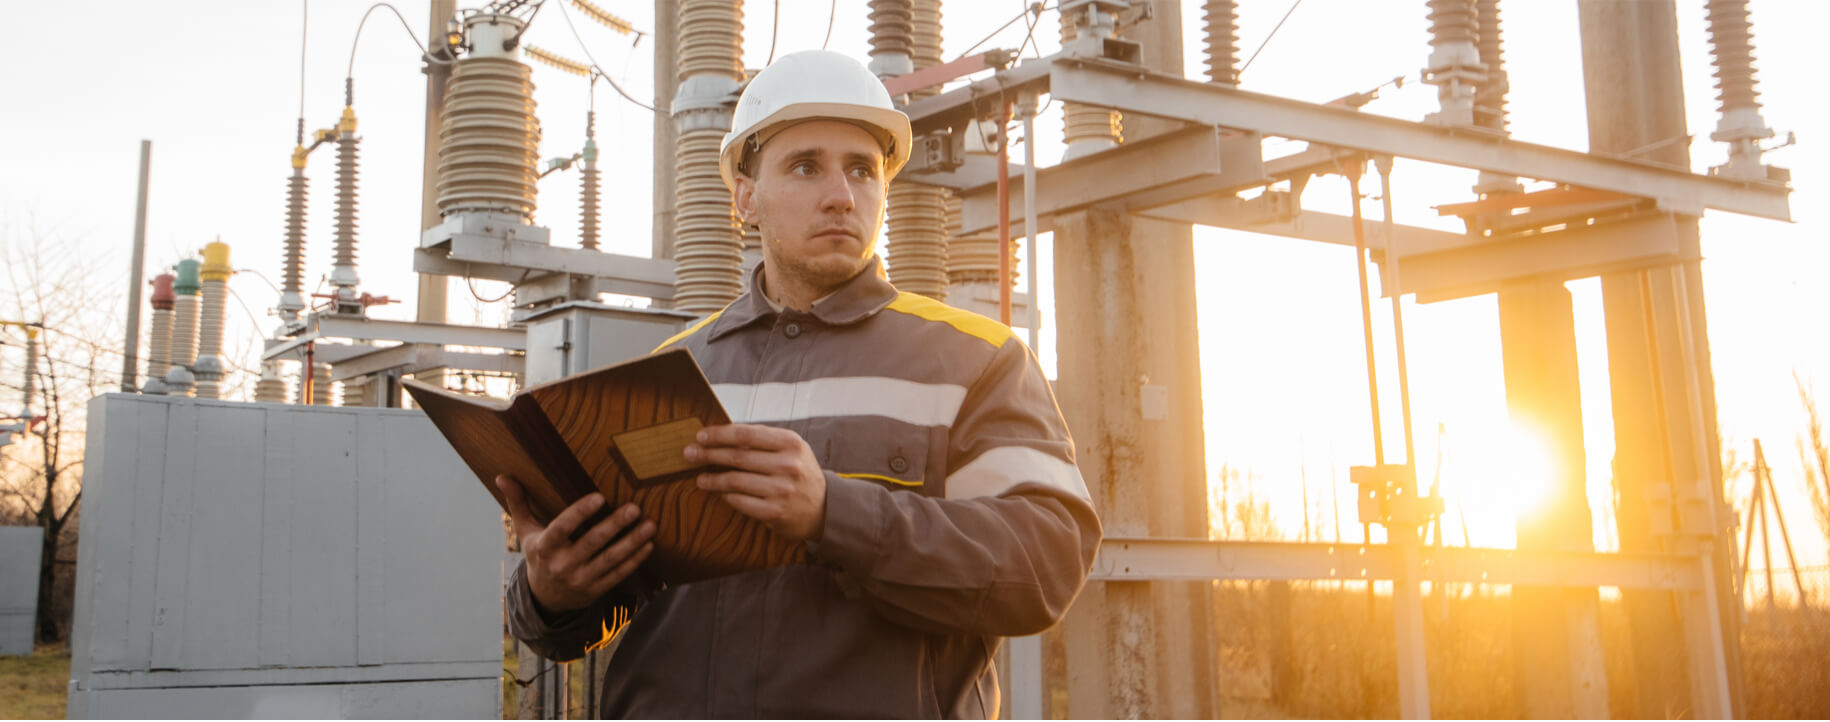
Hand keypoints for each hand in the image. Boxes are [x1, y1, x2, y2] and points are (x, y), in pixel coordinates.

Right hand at [497, 474, 655, 615]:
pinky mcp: (596, 591)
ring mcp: (581, 580)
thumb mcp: (526, 531)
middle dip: (614, 526)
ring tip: (650, 525)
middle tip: (634, 508)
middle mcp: (562, 565)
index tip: (599, 496)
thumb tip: (502, 476)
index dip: (580, 513)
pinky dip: (635, 560)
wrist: (545, 599)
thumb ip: (518, 503)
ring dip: (632, 542)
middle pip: (592, 543)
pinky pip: (618, 575)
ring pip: (610, 560)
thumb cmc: (539, 555)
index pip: (562, 528)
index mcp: (545, 547)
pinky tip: (648, 545)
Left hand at [683, 424, 827, 540]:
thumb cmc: (800, 473)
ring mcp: (781, 490)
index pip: (747, 435)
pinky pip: (740, 502)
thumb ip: (763, 440)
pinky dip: (726, 496)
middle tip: (688, 453)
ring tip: (699, 478)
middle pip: (737, 456)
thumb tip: (722, 434)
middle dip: (708, 454)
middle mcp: (788, 465)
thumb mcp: (792, 449)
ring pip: (735, 480)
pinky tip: (719, 493)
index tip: (701, 435)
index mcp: (791, 443)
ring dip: (712, 478)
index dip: (719, 434)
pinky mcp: (775, 513)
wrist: (825, 507)